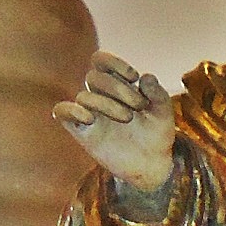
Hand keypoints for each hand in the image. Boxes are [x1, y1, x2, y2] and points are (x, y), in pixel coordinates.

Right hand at [53, 52, 175, 191]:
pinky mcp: (82, 132)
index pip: (101, 61)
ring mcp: (89, 113)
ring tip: (127, 118)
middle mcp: (99, 96)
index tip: (133, 77)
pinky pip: (62, 113)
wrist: (152, 165)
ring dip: (106, 104)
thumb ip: (158, 94)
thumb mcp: (163, 113)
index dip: (113, 63)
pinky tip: (89, 118)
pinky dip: (70, 110)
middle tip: (138, 107)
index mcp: (116, 85)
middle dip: (118, 88)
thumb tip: (146, 77)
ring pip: (84, 96)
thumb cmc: (156, 134)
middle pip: (94, 77)